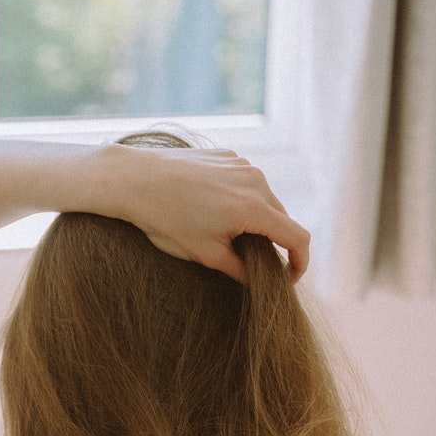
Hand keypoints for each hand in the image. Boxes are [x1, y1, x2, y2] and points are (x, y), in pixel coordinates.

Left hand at [114, 145, 310, 281]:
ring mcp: (242, 164)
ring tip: (229, 235)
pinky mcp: (228, 155)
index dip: (301, 263)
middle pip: (283, 217)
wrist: (135, 179)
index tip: (290, 278)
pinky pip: (247, 182)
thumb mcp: (205, 254)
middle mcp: (255, 181)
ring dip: (258, 220)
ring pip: (266, 199)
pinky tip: (214, 210)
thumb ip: (239, 269)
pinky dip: (242, 200)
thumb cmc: (166, 220)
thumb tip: (256, 280)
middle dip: (275, 242)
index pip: (298, 238)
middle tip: (255, 263)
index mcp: (253, 208)